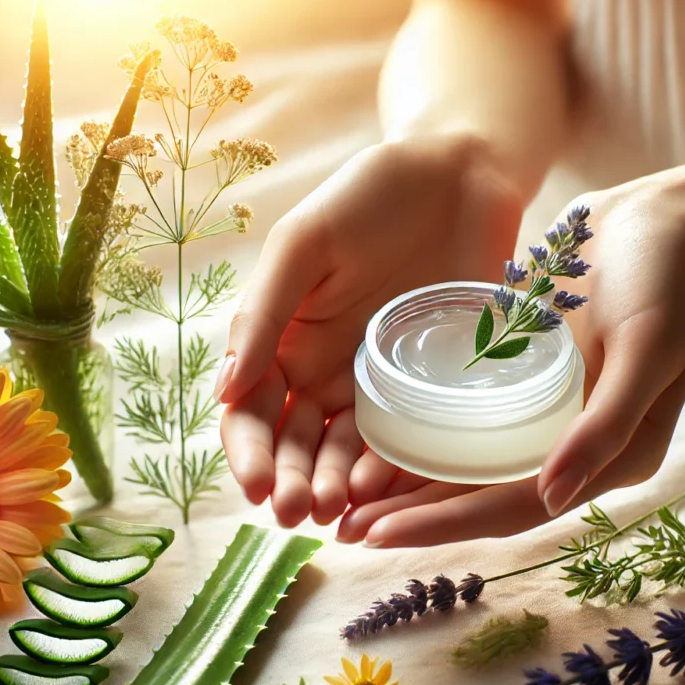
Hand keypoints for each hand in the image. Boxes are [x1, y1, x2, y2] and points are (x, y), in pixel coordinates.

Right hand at [217, 135, 523, 525]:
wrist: (460, 172)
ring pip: (343, 454)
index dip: (247, 452)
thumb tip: (224, 390)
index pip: (250, 411)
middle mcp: (323, 371)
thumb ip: (265, 314)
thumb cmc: (371, 195)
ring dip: (333, 488)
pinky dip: (389, 470)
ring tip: (336, 510)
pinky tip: (384, 491)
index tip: (254, 485)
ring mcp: (376, 384)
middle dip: (289, 482)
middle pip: (294, 445)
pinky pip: (403, 441)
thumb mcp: (304, 245)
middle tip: (298, 512)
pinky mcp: (428, 387)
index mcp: (281, 339)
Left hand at [335, 178, 684, 546]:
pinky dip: (427, 435)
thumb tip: (552, 497)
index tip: (376, 533)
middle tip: (340, 531)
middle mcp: (577, 449)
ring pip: (471, 466)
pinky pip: (472, 421)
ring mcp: (551, 417)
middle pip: (483, 498)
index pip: (513, 507)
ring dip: (412, 484)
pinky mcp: (529, 381)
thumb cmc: (667, 281)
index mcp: (612, 458)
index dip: (443, 524)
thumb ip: (605, 427)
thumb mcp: (646, 351)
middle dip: (413, 517)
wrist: (671, 218)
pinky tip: (377, 435)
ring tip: (344, 499)